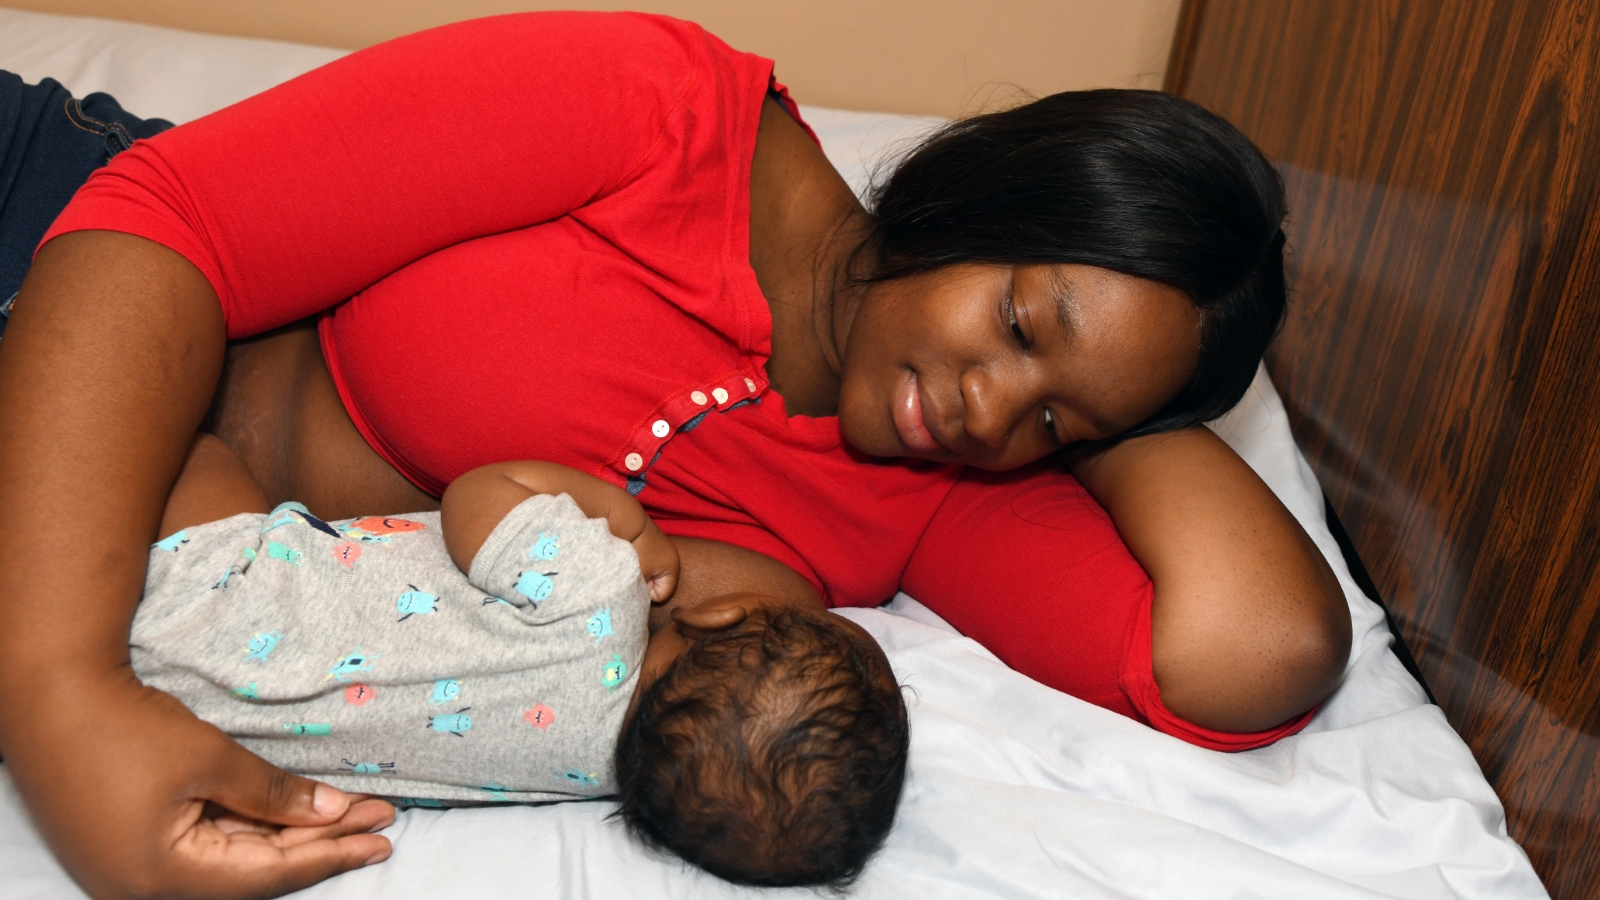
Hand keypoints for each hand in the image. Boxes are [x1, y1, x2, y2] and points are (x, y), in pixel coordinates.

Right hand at [5, 673, 393, 899]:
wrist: (47, 694)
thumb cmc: (124, 728)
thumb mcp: (209, 760)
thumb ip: (273, 795)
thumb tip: (331, 813)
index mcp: (164, 877)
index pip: (270, 874)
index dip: (331, 853)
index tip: (381, 836)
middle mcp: (147, 885)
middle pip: (255, 870)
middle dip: (321, 842)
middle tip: (380, 822)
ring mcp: (135, 866)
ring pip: (234, 856)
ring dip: (292, 834)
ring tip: (351, 812)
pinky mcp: (130, 841)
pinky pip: (206, 841)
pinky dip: (254, 826)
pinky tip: (297, 813)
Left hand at [632, 517, 679, 602]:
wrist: (626, 520)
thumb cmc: (635, 551)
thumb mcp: (637, 577)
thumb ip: (639, 594)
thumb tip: (634, 602)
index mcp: (673, 567)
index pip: (662, 595)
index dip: (647, 594)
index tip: (636, 584)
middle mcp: (671, 558)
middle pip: (656, 584)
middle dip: (643, 583)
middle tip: (630, 575)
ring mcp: (661, 548)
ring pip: (649, 572)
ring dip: (638, 572)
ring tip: (627, 565)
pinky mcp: (649, 541)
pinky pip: (644, 561)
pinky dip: (636, 561)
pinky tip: (627, 556)